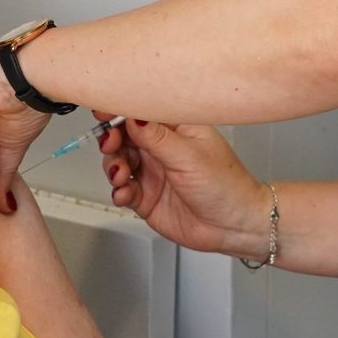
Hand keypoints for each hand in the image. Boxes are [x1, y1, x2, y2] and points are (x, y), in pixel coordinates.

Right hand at [100, 120, 267, 259]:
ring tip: (121, 174)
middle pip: (124, 136)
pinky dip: (118, 190)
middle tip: (111, 144)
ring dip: (113, 166)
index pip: (143, 112)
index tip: (104, 111)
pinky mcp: (147, 197)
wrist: (234, 227)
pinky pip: (122, 189)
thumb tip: (133, 117)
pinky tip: (125, 193)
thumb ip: (156, 138)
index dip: (121, 109)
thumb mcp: (189, 156)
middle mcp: (162, 148)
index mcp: (177, 129)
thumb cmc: (226, 186)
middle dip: (112, 139)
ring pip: (119, 161)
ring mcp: (153, 172)